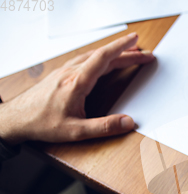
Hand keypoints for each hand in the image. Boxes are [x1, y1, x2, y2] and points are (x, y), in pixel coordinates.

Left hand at [0, 33, 154, 145]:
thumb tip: (128, 122)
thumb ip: (104, 127)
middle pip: (103, 56)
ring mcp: (64, 72)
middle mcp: (71, 72)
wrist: (16, 119)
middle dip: (126, 52)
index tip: (136, 42)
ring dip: (113, 54)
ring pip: (93, 57)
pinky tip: (102, 62)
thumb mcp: (76, 131)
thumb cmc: (42, 123)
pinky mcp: (60, 75)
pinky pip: (84, 60)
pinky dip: (100, 58)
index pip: (104, 58)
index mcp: (77, 82)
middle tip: (144, 53)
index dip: (122, 49)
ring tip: (128, 54)